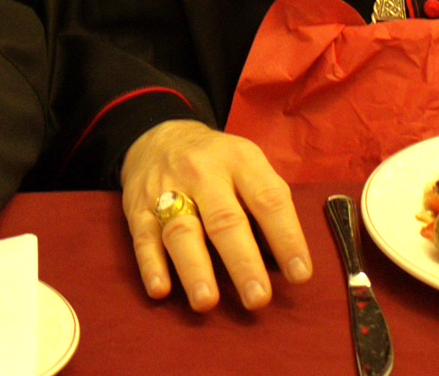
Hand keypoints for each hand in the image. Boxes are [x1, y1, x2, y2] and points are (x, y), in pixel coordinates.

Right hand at [121, 120, 311, 311]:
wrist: (158, 137)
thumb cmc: (217, 163)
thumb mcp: (247, 164)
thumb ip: (266, 203)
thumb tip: (288, 259)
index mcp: (239, 161)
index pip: (267, 199)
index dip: (286, 237)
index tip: (300, 274)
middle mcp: (203, 173)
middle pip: (224, 219)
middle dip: (242, 262)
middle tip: (257, 298)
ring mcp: (167, 189)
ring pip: (182, 231)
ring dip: (194, 268)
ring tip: (206, 301)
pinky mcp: (138, 208)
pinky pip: (144, 238)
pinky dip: (151, 264)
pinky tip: (160, 288)